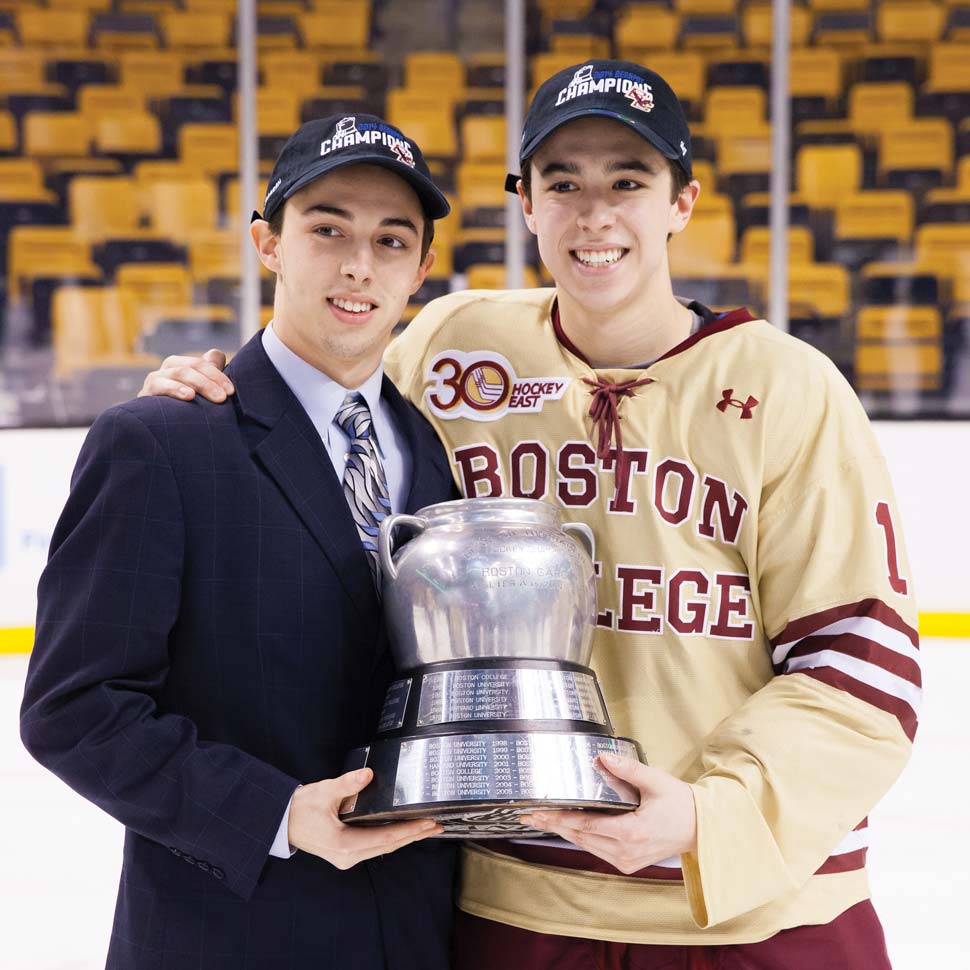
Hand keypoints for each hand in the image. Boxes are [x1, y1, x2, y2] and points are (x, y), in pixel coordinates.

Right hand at [138, 348, 233, 402]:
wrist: (157, 431)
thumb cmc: (185, 410)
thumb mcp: (200, 392)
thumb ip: (210, 373)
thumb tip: (217, 354)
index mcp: (184, 365)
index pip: (203, 362)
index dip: (219, 374)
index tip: (232, 391)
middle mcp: (169, 368)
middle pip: (193, 366)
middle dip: (212, 380)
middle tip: (225, 397)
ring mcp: (156, 378)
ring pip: (180, 372)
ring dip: (200, 384)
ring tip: (216, 398)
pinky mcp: (145, 392)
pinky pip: (159, 385)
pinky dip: (176, 389)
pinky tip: (189, 396)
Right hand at [288, 768, 442, 869]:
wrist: (283, 822)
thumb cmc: (301, 808)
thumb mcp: (324, 792)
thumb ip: (347, 784)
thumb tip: (367, 774)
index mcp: (344, 844)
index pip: (385, 838)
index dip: (409, 830)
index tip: (428, 823)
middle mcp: (348, 856)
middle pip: (389, 846)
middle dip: (414, 835)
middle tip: (437, 825)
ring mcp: (347, 857)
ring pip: (383, 847)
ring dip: (405, 838)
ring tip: (426, 828)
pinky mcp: (346, 852)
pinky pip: (375, 846)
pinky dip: (392, 838)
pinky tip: (404, 831)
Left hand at [520, 754, 696, 874]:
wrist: (700, 828)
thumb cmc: (679, 804)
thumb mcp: (656, 781)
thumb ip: (628, 769)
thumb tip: (603, 757)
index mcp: (631, 832)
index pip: (585, 825)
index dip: (559, 818)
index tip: (539, 812)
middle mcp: (625, 850)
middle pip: (580, 837)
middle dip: (552, 825)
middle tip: (528, 816)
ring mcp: (626, 860)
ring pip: (586, 845)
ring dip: (563, 831)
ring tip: (540, 820)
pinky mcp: (627, 863)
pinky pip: (597, 850)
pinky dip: (580, 838)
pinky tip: (566, 826)